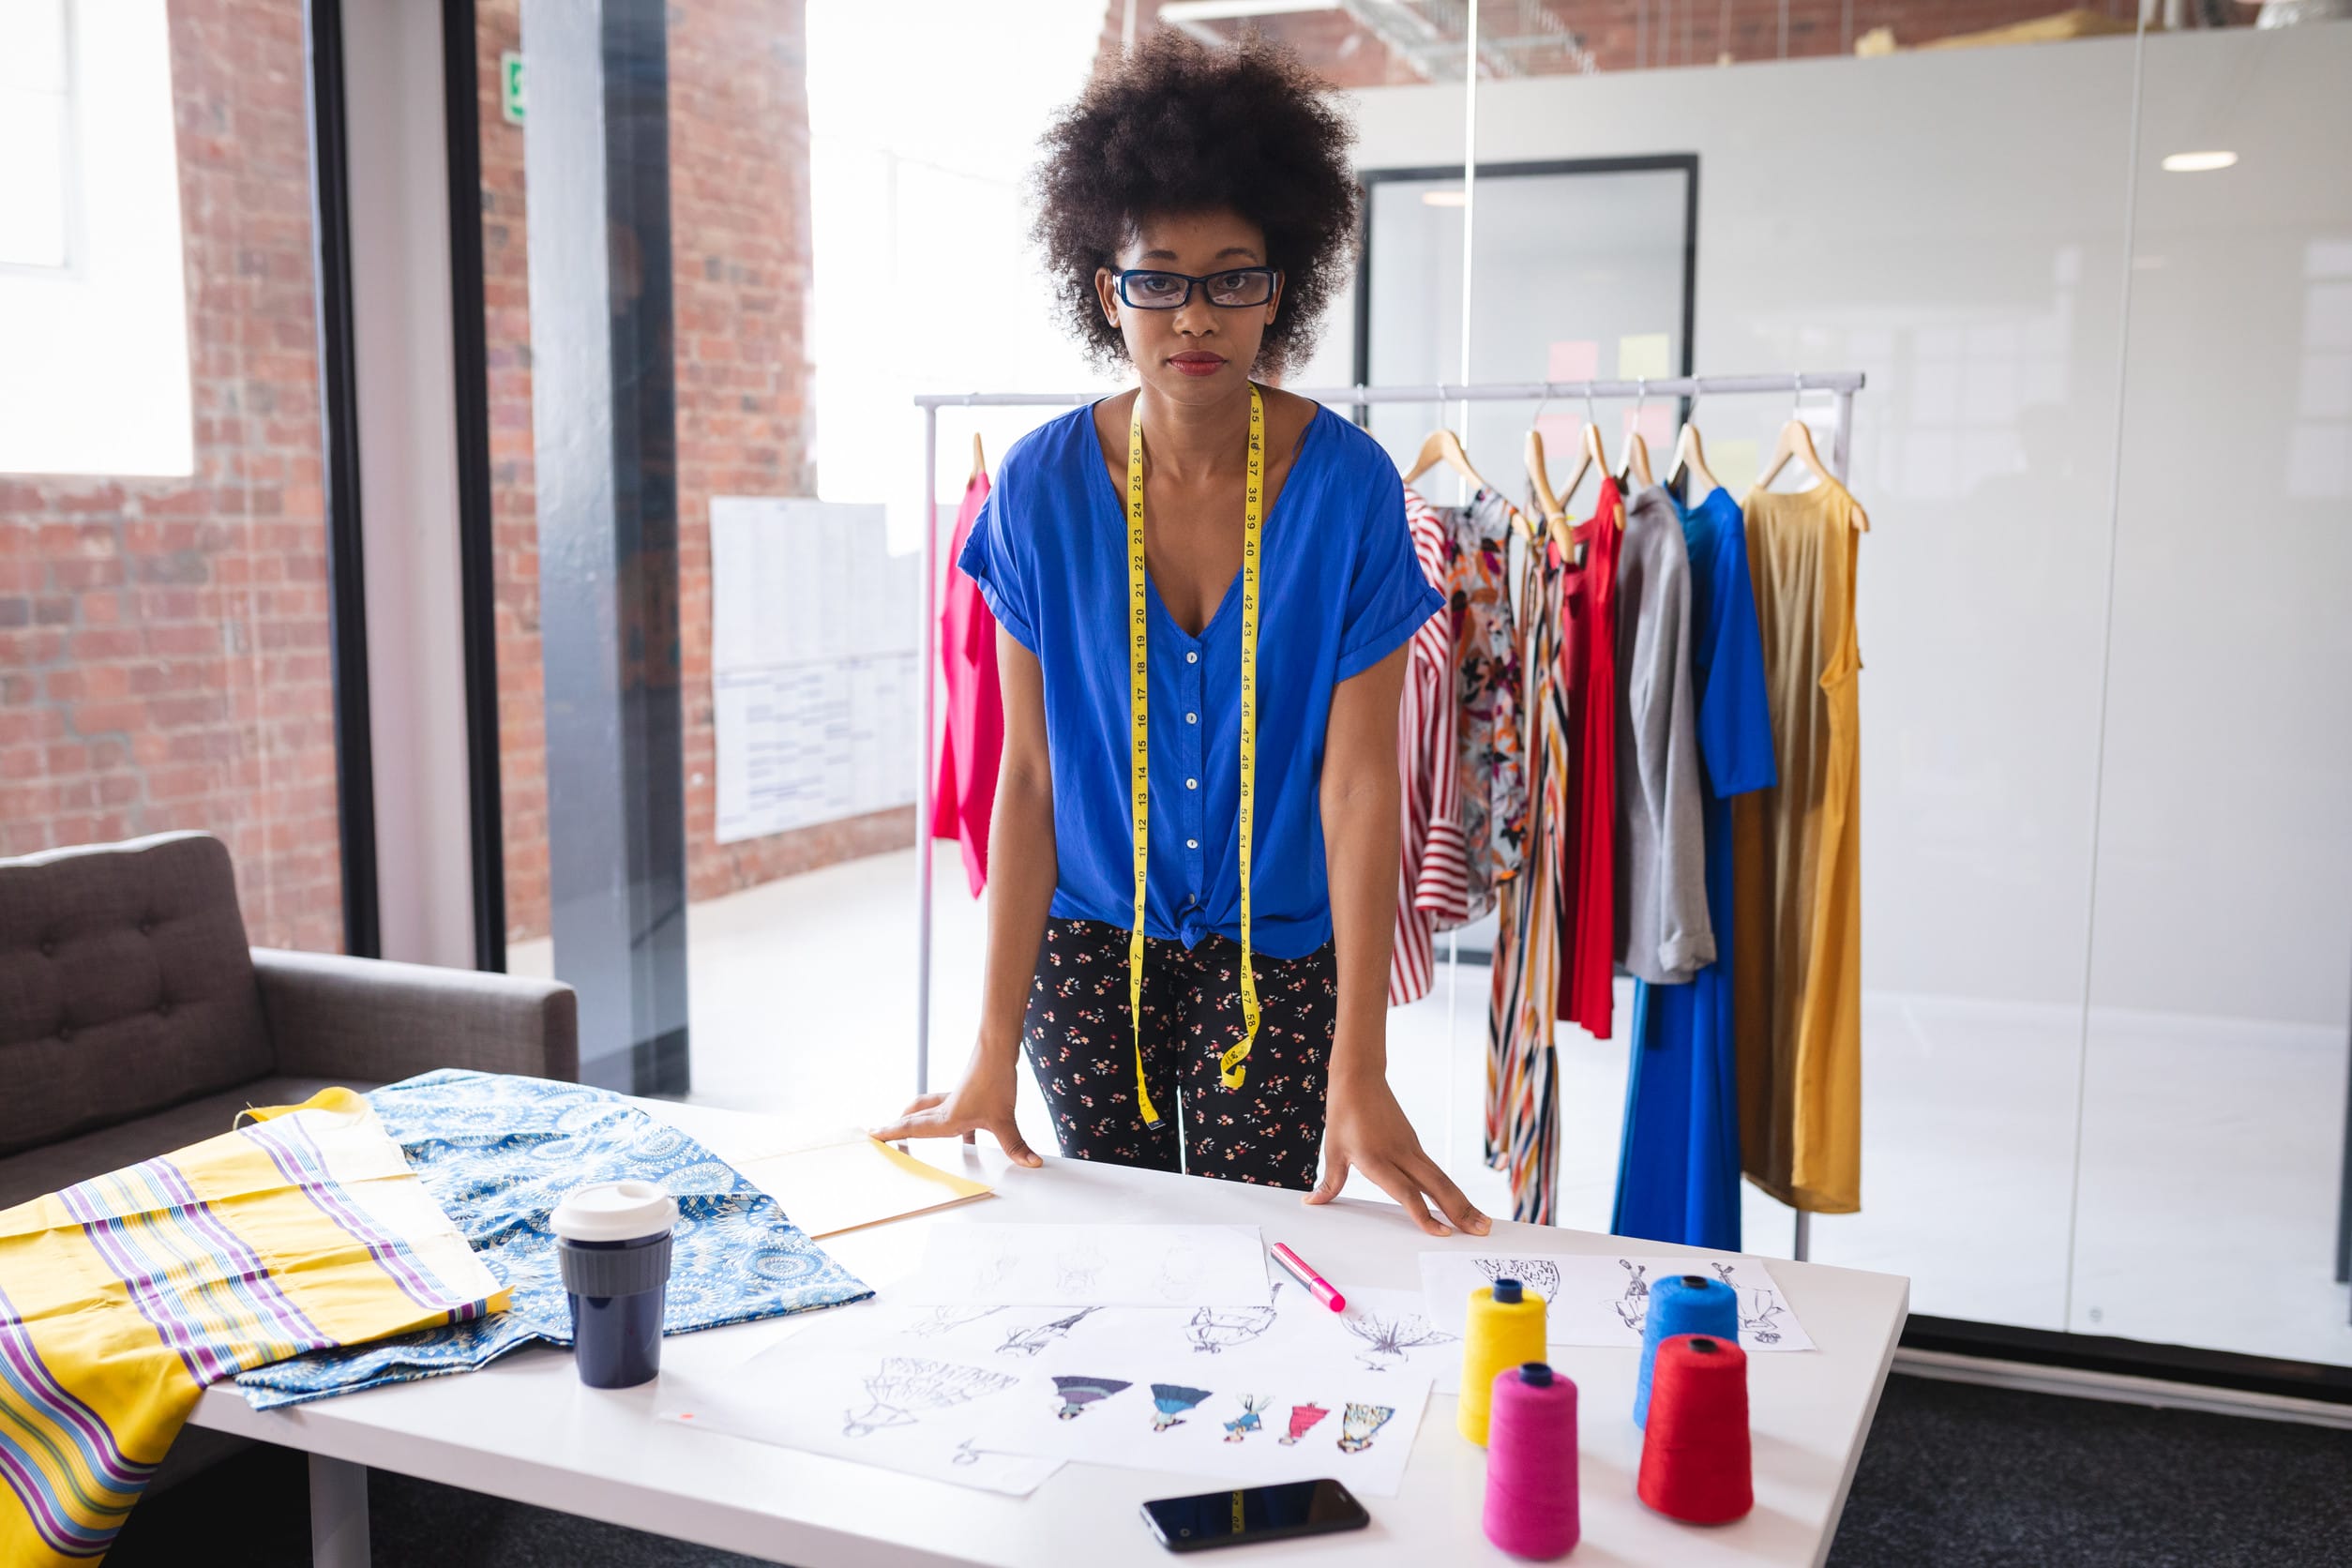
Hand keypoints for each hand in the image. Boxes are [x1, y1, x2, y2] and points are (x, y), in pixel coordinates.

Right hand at [871, 1059, 1042, 1168]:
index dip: (892, 1133)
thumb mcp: (1004, 1119)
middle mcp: (947, 1108)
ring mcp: (957, 1098)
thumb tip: (1031, 1163)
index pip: (913, 1128)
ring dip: (918, 1120)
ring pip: (930, 1110)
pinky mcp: (969, 1092)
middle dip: (898, 1127)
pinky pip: (951, 1110)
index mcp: (947, 1118)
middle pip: (915, 1117)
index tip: (873, 1135)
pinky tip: (969, 1139)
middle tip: (883, 1133)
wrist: (998, 1049)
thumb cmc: (995, 1079)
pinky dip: (950, 1123)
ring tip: (912, 1131)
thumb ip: (1015, 1144)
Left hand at [1307, 1074, 1489, 1236]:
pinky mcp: (1415, 1144)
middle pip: (1437, 1187)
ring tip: (1482, 1223)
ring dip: (1463, 1202)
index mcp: (1377, 1159)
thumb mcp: (1333, 1149)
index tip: (1442, 1233)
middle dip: (1461, 1211)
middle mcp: (1401, 1154)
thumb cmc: (1344, 1112)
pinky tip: (1462, 1203)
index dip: (1424, 1215)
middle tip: (1481, 1232)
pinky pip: (1436, 1171)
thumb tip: (1313, 1202)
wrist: (1360, 1078)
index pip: (1406, 1193)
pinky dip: (1451, 1189)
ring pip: (1442, 1179)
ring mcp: (1412, 1148)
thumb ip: (1330, 1182)